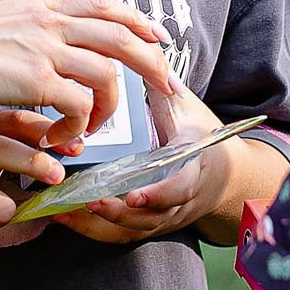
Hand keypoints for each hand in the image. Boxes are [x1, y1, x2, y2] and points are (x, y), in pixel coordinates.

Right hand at [0, 0, 177, 147]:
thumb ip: (20, 27)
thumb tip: (29, 39)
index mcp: (41, 6)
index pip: (102, 3)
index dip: (137, 19)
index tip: (156, 36)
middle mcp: (51, 23)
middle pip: (123, 35)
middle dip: (152, 63)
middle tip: (167, 87)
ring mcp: (47, 50)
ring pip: (108, 75)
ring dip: (111, 107)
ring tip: (97, 129)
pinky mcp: (38, 81)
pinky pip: (79, 107)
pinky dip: (78, 128)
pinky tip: (59, 140)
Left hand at [59, 87, 227, 244]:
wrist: (226, 177)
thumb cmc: (203, 138)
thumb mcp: (190, 110)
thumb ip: (166, 88)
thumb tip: (148, 53)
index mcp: (193, 170)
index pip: (179, 189)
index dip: (157, 196)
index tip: (134, 196)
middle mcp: (178, 202)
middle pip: (149, 219)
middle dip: (117, 214)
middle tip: (87, 201)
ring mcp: (162, 218)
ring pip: (131, 231)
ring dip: (97, 226)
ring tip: (63, 212)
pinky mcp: (148, 225)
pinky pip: (121, 235)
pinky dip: (93, 230)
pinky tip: (65, 217)